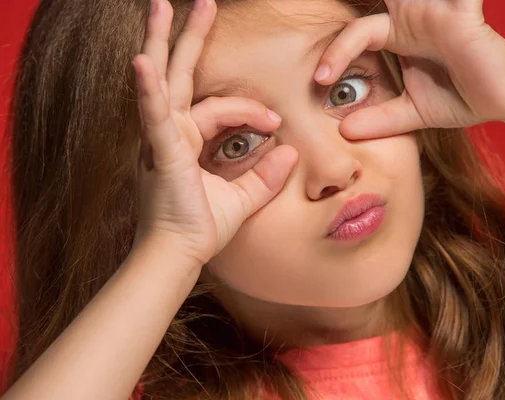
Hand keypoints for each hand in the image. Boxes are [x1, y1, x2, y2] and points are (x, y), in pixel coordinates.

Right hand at [132, 0, 296, 266]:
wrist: (180, 255)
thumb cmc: (202, 228)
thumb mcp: (244, 198)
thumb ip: (266, 176)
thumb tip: (291, 154)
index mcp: (186, 140)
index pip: (221, 108)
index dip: (252, 112)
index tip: (277, 125)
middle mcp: (170, 132)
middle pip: (179, 74)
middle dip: (187, 37)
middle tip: (197, 3)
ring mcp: (161, 139)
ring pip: (164, 81)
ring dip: (163, 42)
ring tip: (163, 5)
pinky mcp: (160, 153)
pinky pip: (154, 115)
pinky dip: (147, 89)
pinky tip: (142, 61)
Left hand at [314, 0, 504, 137]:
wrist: (501, 100)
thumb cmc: (458, 99)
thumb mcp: (411, 113)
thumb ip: (379, 119)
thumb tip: (343, 132)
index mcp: (397, 35)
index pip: (356, 35)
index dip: (336, 54)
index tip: (320, 80)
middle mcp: (412, 17)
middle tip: (311, 14)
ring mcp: (436, 10)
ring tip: (392, 5)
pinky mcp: (462, 12)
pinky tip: (441, 3)